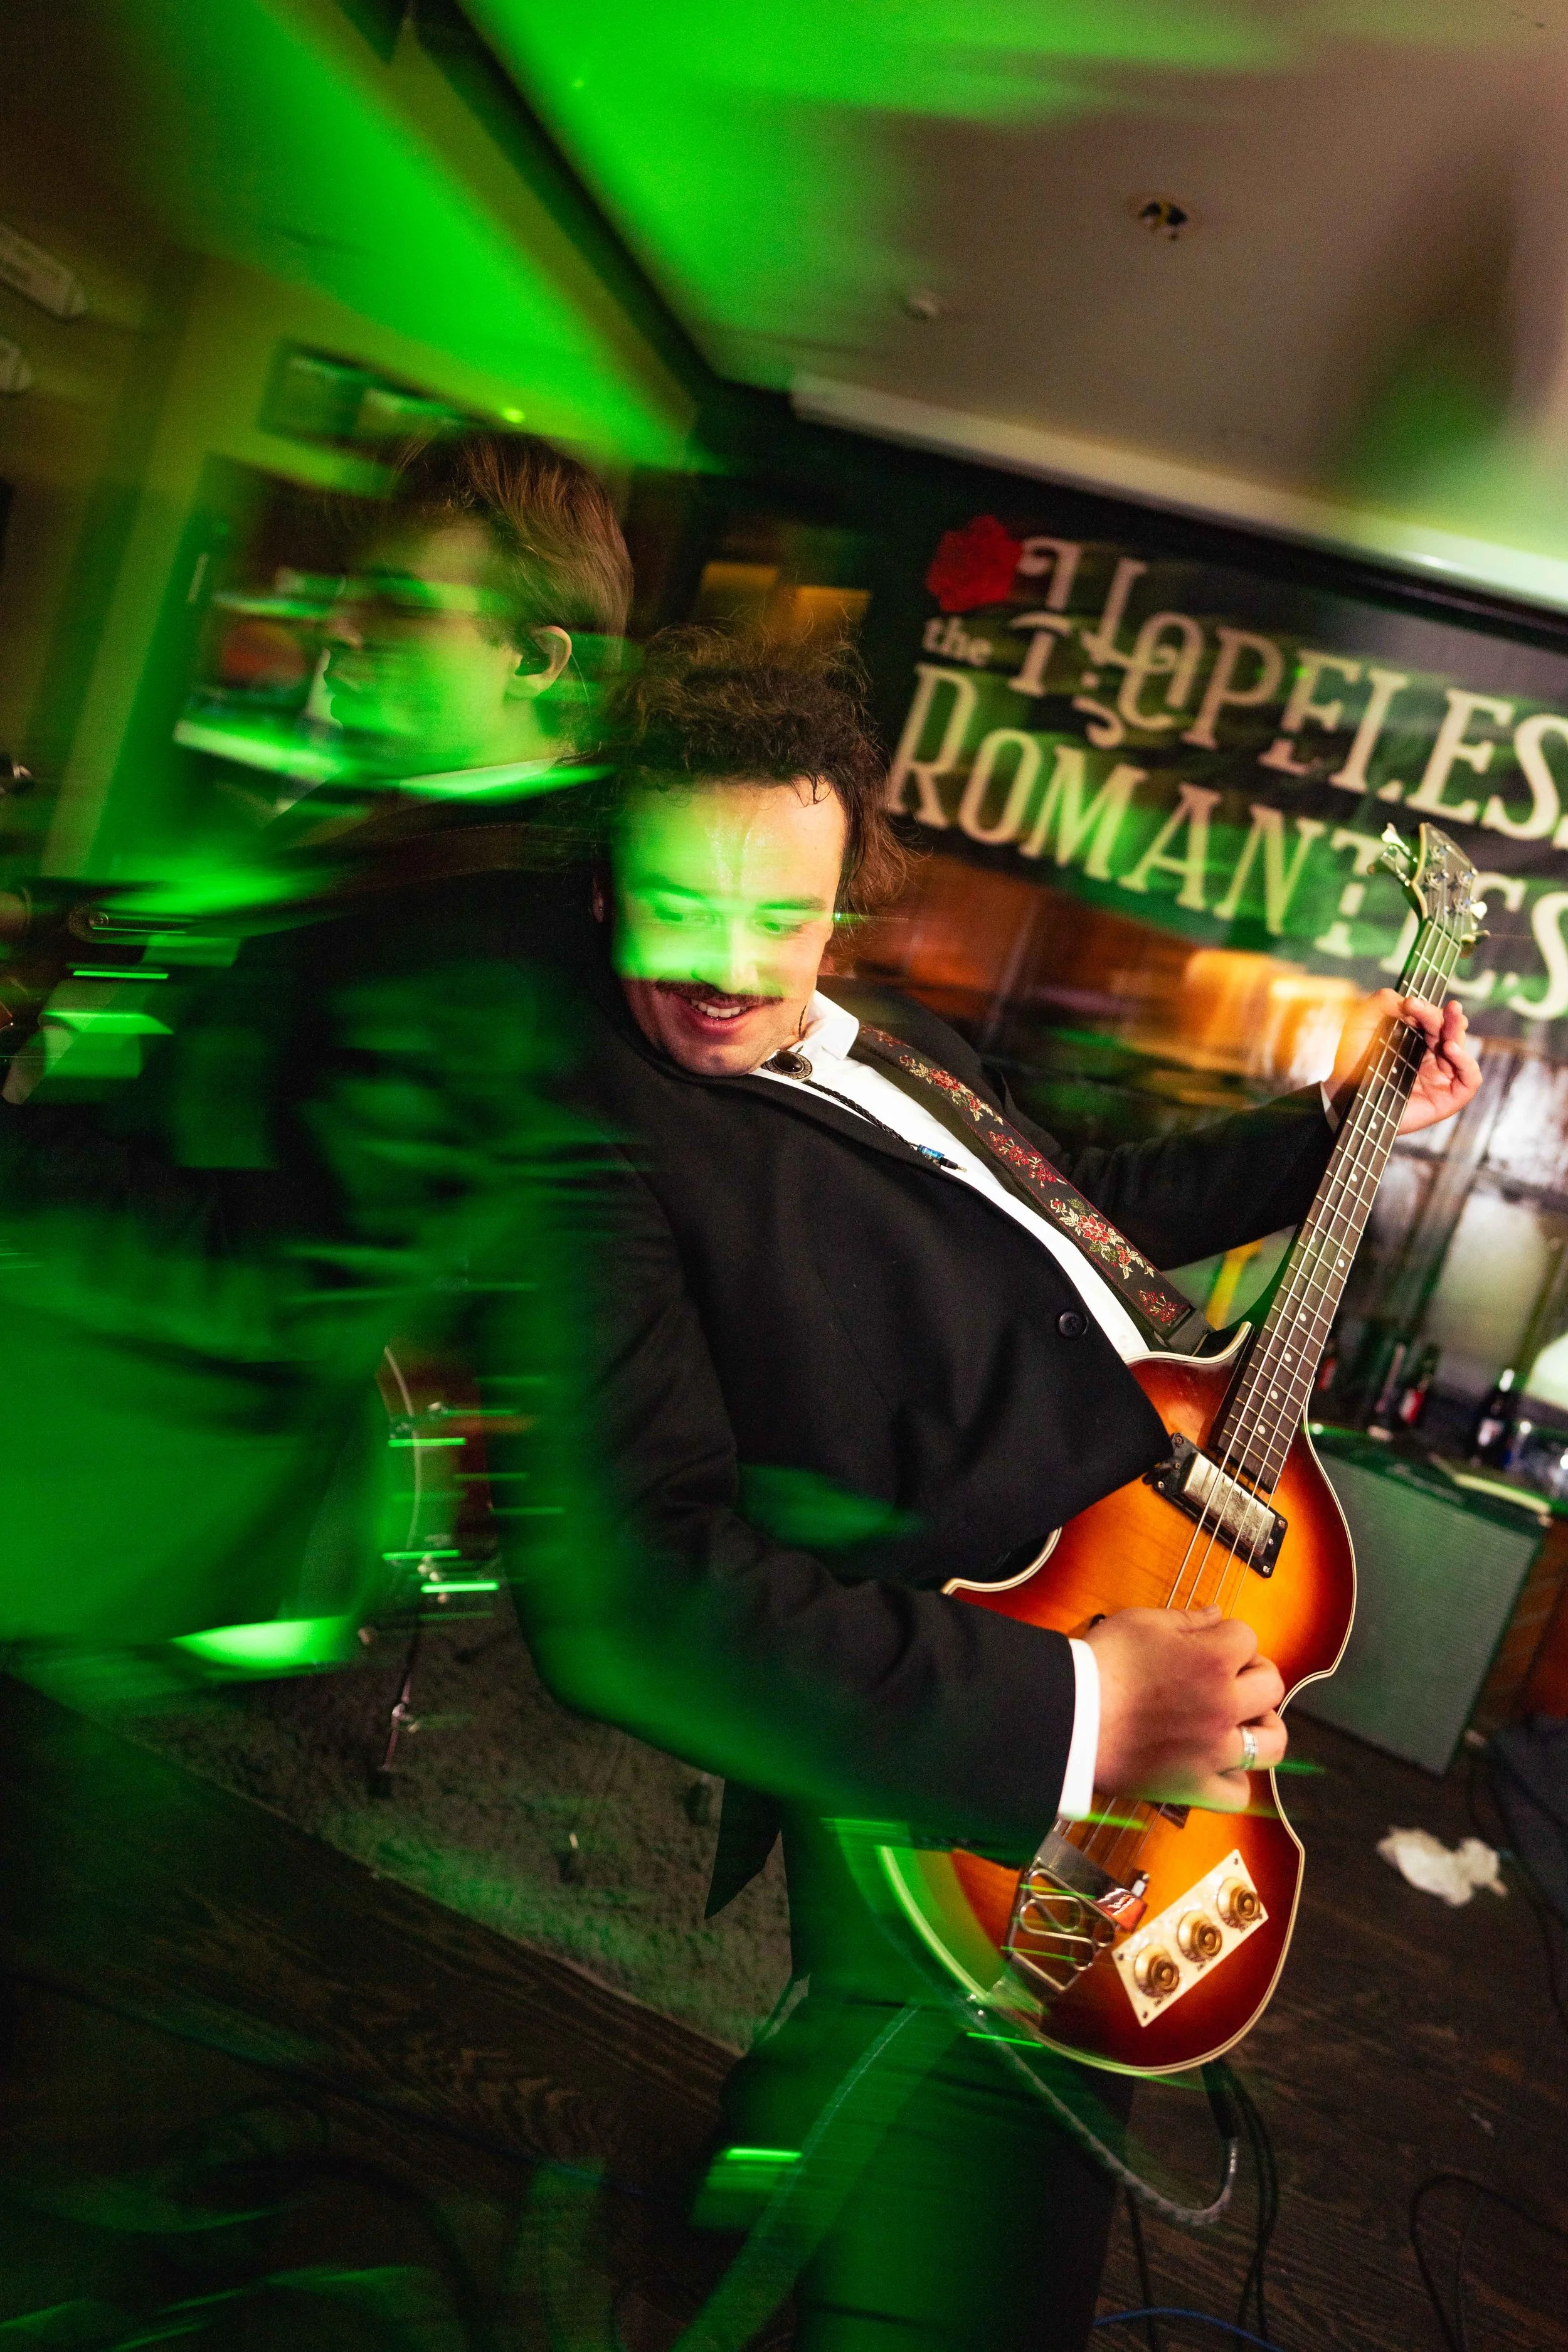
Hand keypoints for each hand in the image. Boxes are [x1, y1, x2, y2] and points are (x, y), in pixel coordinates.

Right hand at [1083, 1604, 1285, 1812]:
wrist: (1070, 1717)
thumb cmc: (1100, 1665)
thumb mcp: (1140, 1623)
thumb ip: (1187, 1619)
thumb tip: (1216, 1615)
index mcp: (1213, 1659)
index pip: (1247, 1637)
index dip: (1229, 1636)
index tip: (1210, 1643)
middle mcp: (1224, 1705)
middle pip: (1271, 1685)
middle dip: (1255, 1674)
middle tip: (1232, 1676)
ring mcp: (1214, 1750)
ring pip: (1271, 1744)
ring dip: (1265, 1729)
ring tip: (1244, 1723)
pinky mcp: (1195, 1785)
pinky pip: (1237, 1794)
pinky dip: (1234, 1780)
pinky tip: (1220, 1765)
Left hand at [1328, 991, 1479, 1135]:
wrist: (1343, 1096)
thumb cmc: (1351, 1061)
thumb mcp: (1360, 1023)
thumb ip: (1381, 1003)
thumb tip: (1409, 999)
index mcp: (1415, 1038)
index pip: (1432, 1018)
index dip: (1426, 1009)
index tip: (1411, 1003)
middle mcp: (1431, 1055)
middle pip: (1450, 1031)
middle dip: (1451, 1018)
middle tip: (1452, 1006)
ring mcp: (1440, 1076)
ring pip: (1461, 1049)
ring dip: (1458, 1034)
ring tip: (1450, 1028)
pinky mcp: (1446, 1098)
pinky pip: (1470, 1079)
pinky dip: (1467, 1063)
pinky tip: (1452, 1050)